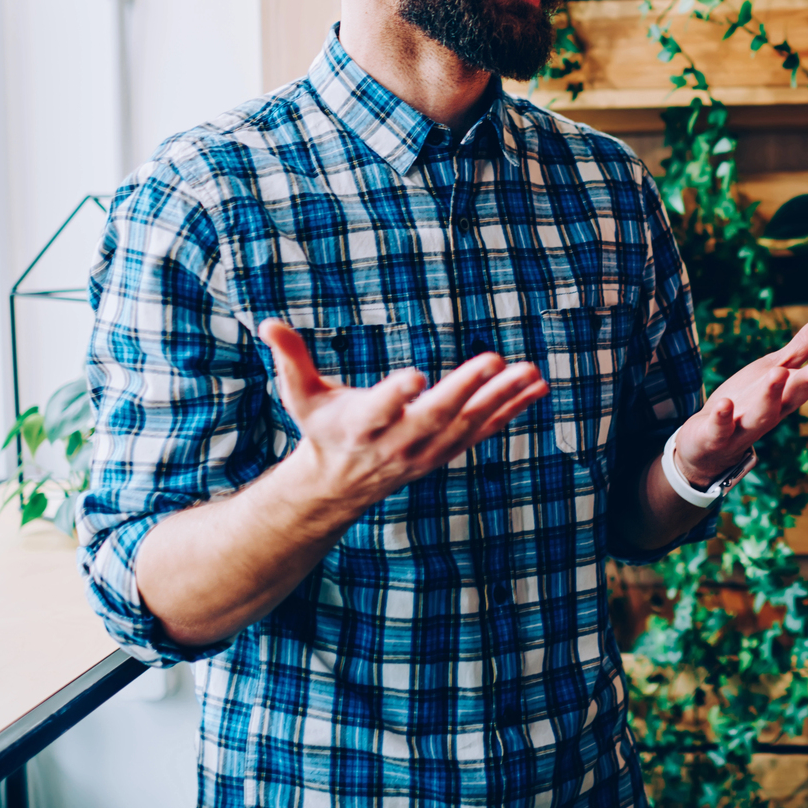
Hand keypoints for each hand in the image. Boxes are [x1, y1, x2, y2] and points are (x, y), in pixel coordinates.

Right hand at [260, 320, 548, 512]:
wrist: (342, 484)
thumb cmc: (323, 428)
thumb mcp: (301, 397)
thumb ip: (291, 360)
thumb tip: (268, 322)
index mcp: (360, 425)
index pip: (379, 409)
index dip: (395, 393)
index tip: (416, 374)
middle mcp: (398, 441)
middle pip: (435, 415)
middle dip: (465, 389)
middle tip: (494, 359)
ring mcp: (427, 451)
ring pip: (469, 424)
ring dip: (502, 398)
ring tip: (530, 371)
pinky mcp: (447, 451)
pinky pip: (485, 430)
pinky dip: (513, 409)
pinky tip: (539, 386)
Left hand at [674, 312, 807, 482]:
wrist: (711, 444)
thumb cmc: (750, 401)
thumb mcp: (777, 368)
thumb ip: (806, 346)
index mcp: (788, 396)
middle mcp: (772, 412)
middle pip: (792, 399)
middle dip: (805, 384)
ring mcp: (744, 427)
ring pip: (761, 416)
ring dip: (769, 397)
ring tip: (777, 374)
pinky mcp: (717, 436)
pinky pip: (720, 429)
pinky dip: (722, 418)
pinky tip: (724, 403)